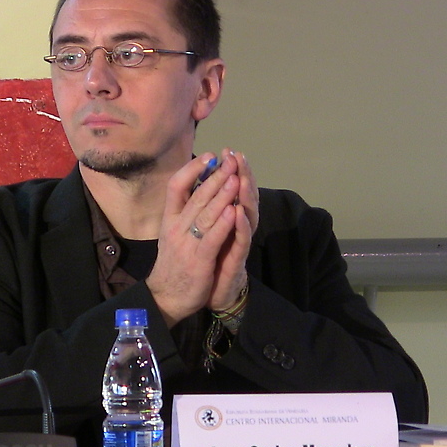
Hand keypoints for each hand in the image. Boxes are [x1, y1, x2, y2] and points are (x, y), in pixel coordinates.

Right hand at [146, 150, 257, 324]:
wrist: (165, 297)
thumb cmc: (174, 263)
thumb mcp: (173, 233)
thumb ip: (184, 212)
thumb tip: (196, 186)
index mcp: (169, 219)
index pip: (175, 187)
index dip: (191, 170)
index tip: (208, 156)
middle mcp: (176, 228)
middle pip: (195, 196)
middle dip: (214, 177)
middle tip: (229, 159)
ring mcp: (187, 244)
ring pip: (205, 214)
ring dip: (221, 195)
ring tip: (234, 177)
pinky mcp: (198, 261)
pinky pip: (211, 239)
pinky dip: (223, 225)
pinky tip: (233, 212)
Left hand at [208, 150, 256, 310]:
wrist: (205, 296)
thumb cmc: (205, 261)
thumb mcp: (200, 230)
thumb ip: (205, 208)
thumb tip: (200, 180)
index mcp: (226, 218)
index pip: (233, 189)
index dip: (231, 170)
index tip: (226, 150)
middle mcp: (236, 228)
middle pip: (243, 197)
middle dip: (240, 174)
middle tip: (238, 155)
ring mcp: (238, 244)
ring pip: (246, 215)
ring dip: (243, 196)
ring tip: (240, 177)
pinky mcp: (236, 261)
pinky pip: (241, 242)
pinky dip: (240, 227)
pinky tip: (238, 212)